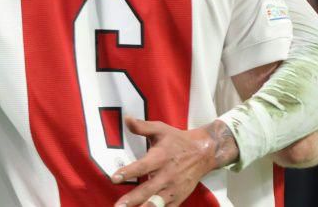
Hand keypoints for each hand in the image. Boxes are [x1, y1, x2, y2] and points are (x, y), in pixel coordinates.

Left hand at [112, 118, 235, 206]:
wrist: (203, 153)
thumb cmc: (177, 140)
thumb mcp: (160, 129)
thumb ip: (142, 126)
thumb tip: (126, 118)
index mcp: (161, 157)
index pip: (143, 166)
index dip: (129, 173)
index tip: (114, 178)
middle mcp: (167, 175)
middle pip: (148, 190)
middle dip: (133, 199)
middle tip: (118, 206)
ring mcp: (174, 188)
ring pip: (157, 203)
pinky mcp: (178, 197)